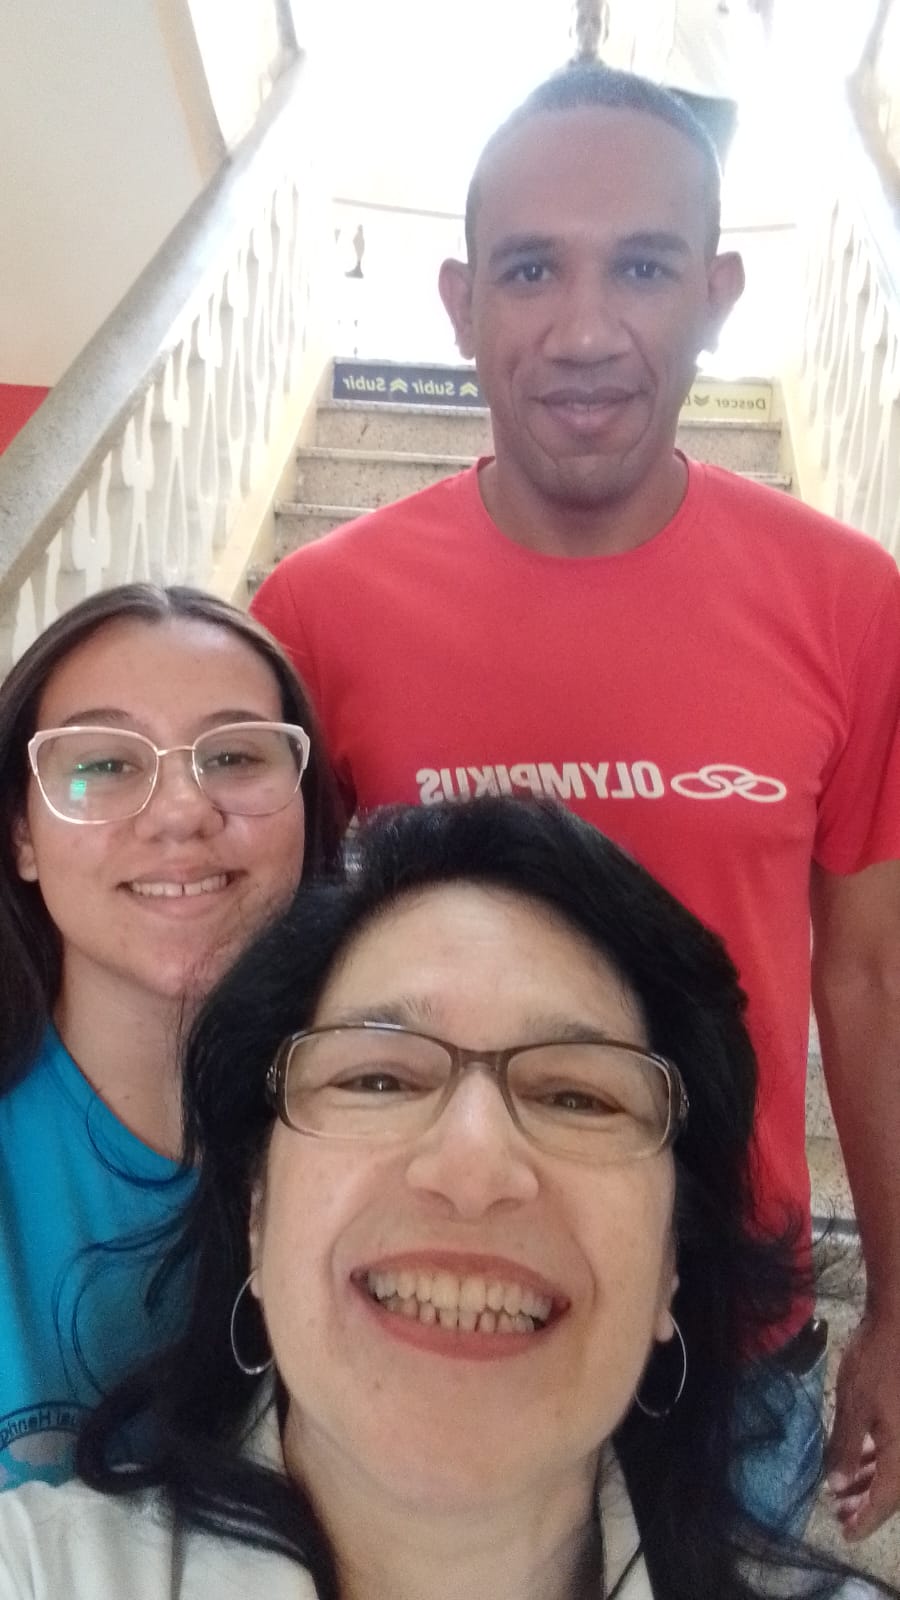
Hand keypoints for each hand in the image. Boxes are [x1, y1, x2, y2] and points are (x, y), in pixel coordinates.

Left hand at [826, 1310, 899, 1538]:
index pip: (886, 1500)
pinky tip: (857, 1458)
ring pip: (894, 1469)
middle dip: (865, 1503)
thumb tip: (838, 1485)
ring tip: (841, 1490)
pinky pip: (895, 1448)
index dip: (866, 1520)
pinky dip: (876, 1458)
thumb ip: (846, 1449)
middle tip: (838, 1513)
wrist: (899, 1323)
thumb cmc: (875, 1363)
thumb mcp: (853, 1407)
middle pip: (893, 1489)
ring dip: (869, 1481)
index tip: (847, 1534)